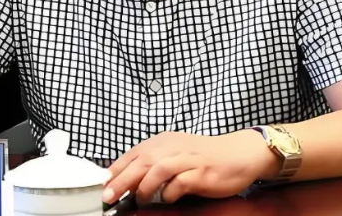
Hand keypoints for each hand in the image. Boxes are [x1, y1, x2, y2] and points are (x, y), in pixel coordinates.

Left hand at [103, 130, 272, 204]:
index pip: (133, 153)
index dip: (116, 169)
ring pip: (158, 168)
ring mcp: (188, 159)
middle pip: (141, 161)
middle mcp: (173, 147)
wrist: (238, 153)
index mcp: (164, 142)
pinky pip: (180, 182)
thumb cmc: (204, 157)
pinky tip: (168, 198)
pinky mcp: (202, 172)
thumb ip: (153, 164)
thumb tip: (127, 181)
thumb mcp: (175, 154)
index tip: (103, 185)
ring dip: (144, 186)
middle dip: (122, 179)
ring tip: (139, 199)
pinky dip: (170, 192)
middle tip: (109, 195)